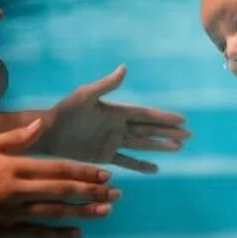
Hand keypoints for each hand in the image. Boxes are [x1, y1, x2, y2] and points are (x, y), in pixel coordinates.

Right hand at [0, 119, 118, 237]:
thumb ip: (17, 137)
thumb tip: (42, 122)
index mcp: (15, 167)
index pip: (57, 168)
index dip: (83, 171)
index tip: (106, 173)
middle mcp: (17, 189)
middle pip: (61, 190)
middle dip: (92, 192)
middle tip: (116, 193)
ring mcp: (12, 212)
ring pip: (54, 212)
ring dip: (82, 212)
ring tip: (106, 211)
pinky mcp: (5, 230)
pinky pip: (36, 232)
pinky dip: (57, 234)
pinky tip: (78, 233)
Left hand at [38, 65, 190, 173]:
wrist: (47, 132)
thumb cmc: (65, 111)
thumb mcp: (85, 96)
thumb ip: (106, 85)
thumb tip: (124, 68)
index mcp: (117, 111)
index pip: (146, 115)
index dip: (164, 118)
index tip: (182, 120)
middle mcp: (119, 127)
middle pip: (150, 130)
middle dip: (169, 132)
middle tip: (189, 135)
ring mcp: (113, 142)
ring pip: (143, 145)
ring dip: (160, 147)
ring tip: (179, 148)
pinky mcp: (104, 156)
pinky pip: (127, 162)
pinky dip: (140, 166)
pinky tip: (155, 169)